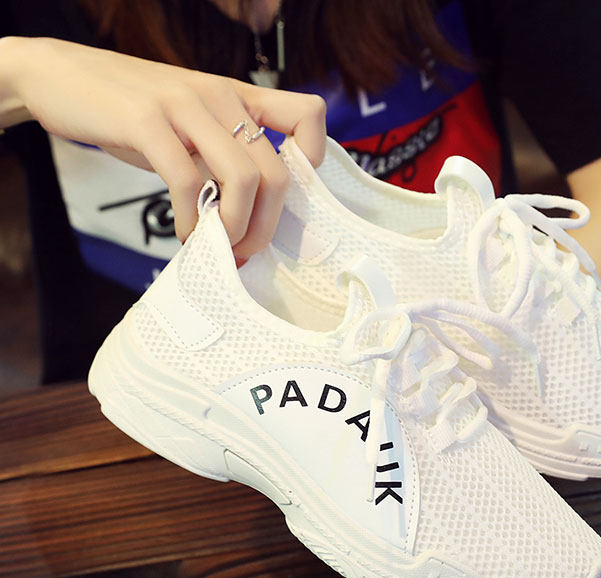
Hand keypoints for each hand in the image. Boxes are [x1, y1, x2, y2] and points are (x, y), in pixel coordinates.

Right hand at [7, 36, 325, 257]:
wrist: (62, 77)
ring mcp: (184, 106)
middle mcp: (219, 96)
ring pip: (244, 179)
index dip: (312, 164)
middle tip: (241, 252)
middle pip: (277, 172)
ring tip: (216, 249)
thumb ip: (219, 156)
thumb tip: (247, 215)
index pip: (307, 117)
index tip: (285, 203)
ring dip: (235, 230)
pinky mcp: (148, 122)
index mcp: (235, 97)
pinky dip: (191, 223)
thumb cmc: (129, 111)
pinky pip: (188, 183)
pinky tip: (182, 237)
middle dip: (265, 228)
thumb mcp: (188, 125)